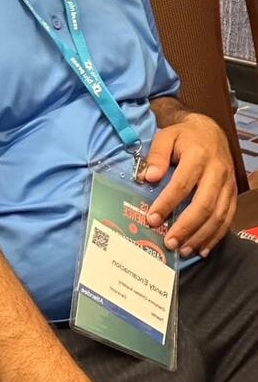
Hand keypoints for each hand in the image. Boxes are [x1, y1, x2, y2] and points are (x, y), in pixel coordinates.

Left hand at [144, 113, 236, 257]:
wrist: (210, 132)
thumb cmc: (183, 136)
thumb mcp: (166, 136)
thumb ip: (156, 155)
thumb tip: (149, 177)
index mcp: (197, 155)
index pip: (181, 184)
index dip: (166, 204)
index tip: (152, 219)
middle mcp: (216, 171)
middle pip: (203, 205)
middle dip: (186, 227)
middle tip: (169, 242)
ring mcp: (227, 184)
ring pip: (218, 215)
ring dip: (200, 236)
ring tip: (182, 249)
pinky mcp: (233, 193)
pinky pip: (228, 218)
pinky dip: (215, 236)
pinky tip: (202, 248)